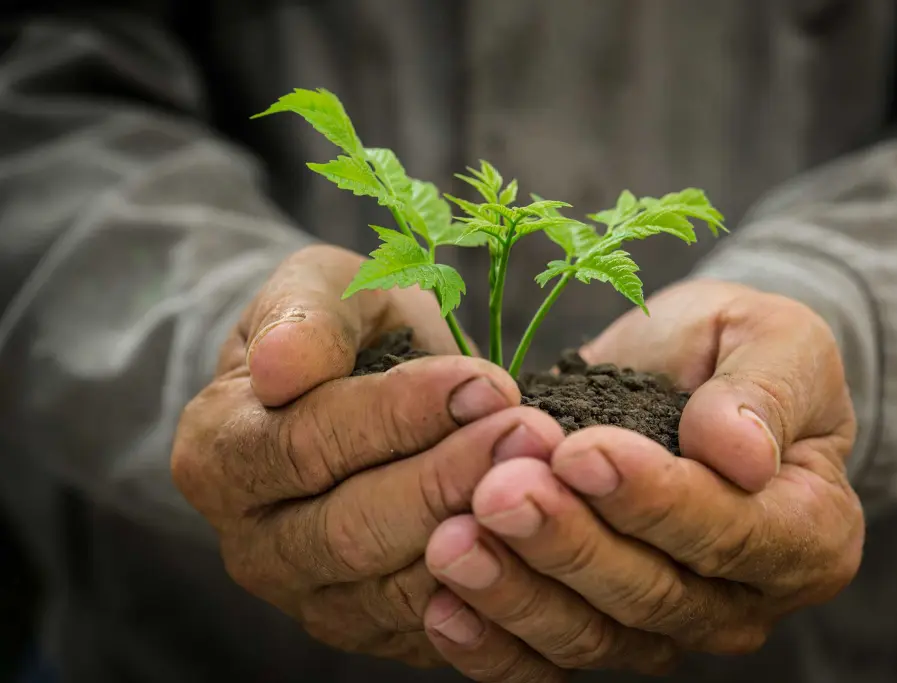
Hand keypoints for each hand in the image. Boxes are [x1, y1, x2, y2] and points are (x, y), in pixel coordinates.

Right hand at [171, 245, 565, 666]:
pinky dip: (493, 594)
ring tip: (549, 478)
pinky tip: (542, 543)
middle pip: (351, 531)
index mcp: (220, 453)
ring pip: (397, 592)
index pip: (305, 444)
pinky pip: (434, 630)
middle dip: (451, 479)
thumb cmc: (346, 332)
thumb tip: (279, 368)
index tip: (486, 383)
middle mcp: (254, 544)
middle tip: (532, 433)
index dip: (400, 415)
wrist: (367, 391)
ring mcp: (311, 600)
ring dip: (483, 537)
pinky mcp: (373, 631)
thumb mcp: (320, 289)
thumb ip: (303, 316)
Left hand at [422, 279, 864, 679]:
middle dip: (568, 543)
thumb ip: (765, 392)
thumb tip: (740, 453)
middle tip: (498, 492)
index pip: (733, 532)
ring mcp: (672, 623)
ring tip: (453, 542)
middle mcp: (744, 596)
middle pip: (654, 594)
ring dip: (519, 592)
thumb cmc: (743, 349)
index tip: (580, 451)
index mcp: (808, 529)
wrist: (693, 369)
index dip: (653, 499)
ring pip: (595, 635)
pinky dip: (496, 643)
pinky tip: (444, 607)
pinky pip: (551, 657)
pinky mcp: (605, 628)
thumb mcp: (777, 339)